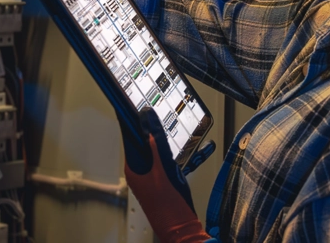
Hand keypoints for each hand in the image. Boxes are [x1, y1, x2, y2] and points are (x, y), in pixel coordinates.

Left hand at [122, 108, 211, 242]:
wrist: (182, 232)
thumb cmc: (170, 207)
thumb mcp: (164, 171)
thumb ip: (157, 145)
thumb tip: (147, 121)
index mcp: (134, 167)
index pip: (129, 135)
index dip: (128, 117)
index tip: (125, 100)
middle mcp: (140, 171)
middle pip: (144, 141)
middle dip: (152, 126)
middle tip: (155, 107)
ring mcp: (152, 177)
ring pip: (159, 150)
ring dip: (170, 140)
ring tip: (178, 127)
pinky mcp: (164, 181)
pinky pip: (172, 162)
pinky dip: (184, 155)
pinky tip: (204, 150)